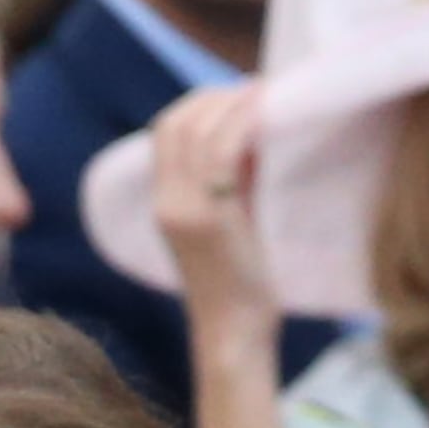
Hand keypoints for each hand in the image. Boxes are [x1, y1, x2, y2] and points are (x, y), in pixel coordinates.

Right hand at [146, 77, 277, 340]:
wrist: (235, 338)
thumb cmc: (240, 292)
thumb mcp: (231, 226)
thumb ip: (233, 184)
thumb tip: (251, 139)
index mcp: (163, 203)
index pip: (166, 133)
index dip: (196, 105)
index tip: (233, 95)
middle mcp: (167, 201)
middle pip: (176, 123)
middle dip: (213, 97)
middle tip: (252, 88)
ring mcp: (185, 209)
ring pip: (198, 131)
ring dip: (232, 105)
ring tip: (264, 93)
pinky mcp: (210, 219)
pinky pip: (223, 153)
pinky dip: (244, 125)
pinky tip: (265, 113)